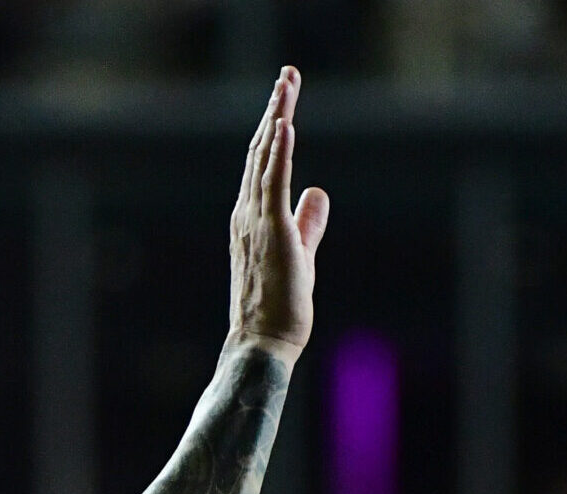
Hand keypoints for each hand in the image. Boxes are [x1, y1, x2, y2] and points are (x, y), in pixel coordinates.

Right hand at [229, 67, 330, 358]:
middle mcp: (247, 214)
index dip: (274, 127)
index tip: (285, 97)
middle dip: (276, 109)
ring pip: (265, 159)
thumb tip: (319, 191)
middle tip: (288, 75)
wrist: (262, 345)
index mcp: (252, 218)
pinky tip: (285, 125)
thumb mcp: (300, 254)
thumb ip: (308, 221)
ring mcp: (256, 222)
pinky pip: (273, 185)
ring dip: (277, 117)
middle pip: (260, 150)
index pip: (263, 163)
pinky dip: (278, 153)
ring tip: (287, 84)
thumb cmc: (278, 308)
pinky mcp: (272, 233)